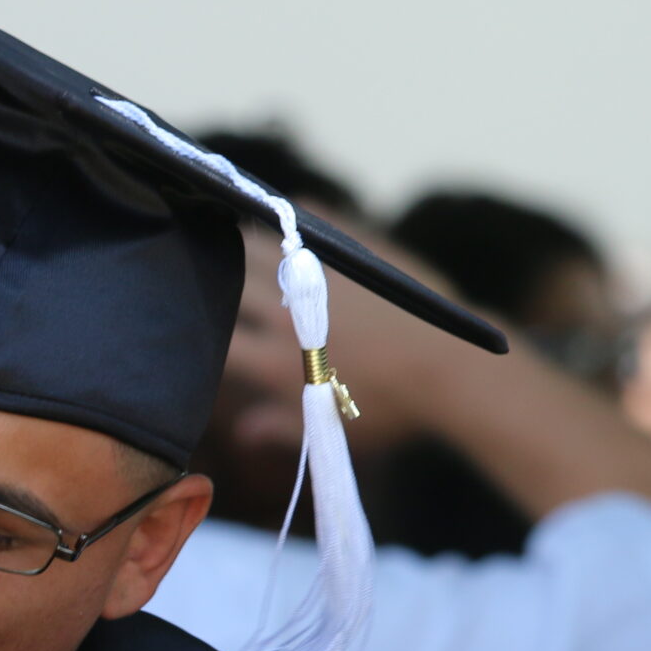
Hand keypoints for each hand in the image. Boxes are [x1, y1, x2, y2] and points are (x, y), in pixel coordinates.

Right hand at [223, 225, 484, 456]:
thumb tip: (242, 432)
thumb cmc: (391, 409)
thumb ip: (281, 426)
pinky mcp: (350, 247)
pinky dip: (291, 218)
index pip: (219, 339)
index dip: (202, 334)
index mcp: (278, 360)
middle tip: (208, 268)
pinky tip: (287, 223)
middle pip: (229, 280)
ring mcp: (318, 274)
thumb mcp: (332, 425)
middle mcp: (288, 312)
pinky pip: (308, 217)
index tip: (202, 329)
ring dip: (246, 240)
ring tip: (238, 237)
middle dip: (214, 275)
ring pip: (261, 243)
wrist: (448, 368)